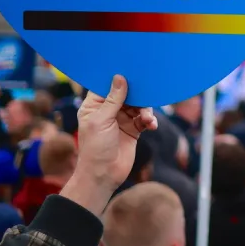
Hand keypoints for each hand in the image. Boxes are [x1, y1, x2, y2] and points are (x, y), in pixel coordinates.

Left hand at [60, 75, 156, 216]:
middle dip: (137, 94)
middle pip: (125, 93)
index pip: (104, 86)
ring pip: (138, 105)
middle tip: (145, 93)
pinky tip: (151, 125)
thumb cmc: (95, 148)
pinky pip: (144, 119)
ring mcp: (121, 120)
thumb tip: (120, 77)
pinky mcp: (133, 130)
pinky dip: (149, 120)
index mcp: (93, 106)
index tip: (129, 70)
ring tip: (147, 118)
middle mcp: (107, 111)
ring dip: (145, 109)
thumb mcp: (102, 120)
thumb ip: (113, 99)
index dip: (116, 78)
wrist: (104, 175)